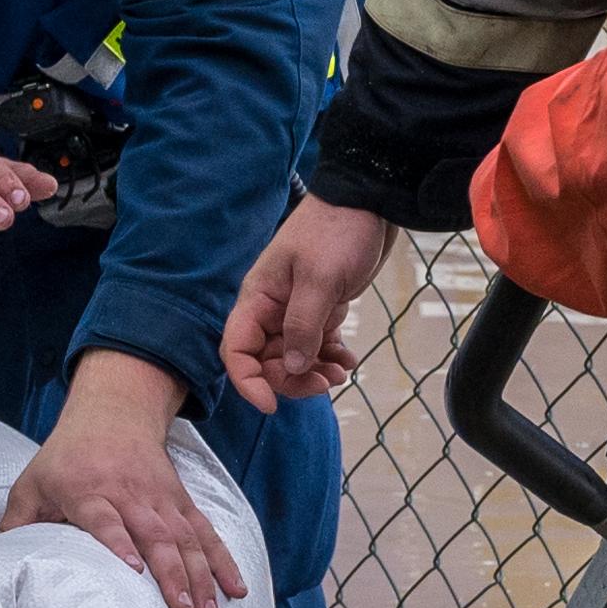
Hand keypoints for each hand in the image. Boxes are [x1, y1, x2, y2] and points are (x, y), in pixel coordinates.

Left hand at [0, 355, 246, 607]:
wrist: (113, 412)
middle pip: (154, 534)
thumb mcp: (32, 482)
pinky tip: (236, 588)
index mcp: (88, 490)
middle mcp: (129, 493)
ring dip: (201, 575)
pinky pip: (206, 531)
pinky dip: (223, 559)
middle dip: (172, 573)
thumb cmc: (65, 457)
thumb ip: (18, 524)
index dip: (118, 543)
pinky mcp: (180, 501)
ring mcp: (160, 498)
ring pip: (185, 537)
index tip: (133, 572)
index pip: (104, 519)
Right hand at [223, 197, 399, 409]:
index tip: (272, 404)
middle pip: (266, 361)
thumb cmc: (338, 232)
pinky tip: (348, 360)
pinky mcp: (320, 309)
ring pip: (292, 357)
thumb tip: (289, 368)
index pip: (236, 350)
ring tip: (341, 371)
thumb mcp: (320, 279)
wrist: (370, 203)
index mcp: (258, 298)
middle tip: (325, 383)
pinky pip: (316, 345)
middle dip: (291, 380)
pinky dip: (329, 357)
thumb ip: (302, 326)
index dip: (248, 381)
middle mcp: (270, 309)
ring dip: (313, 372)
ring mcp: (294, 310)